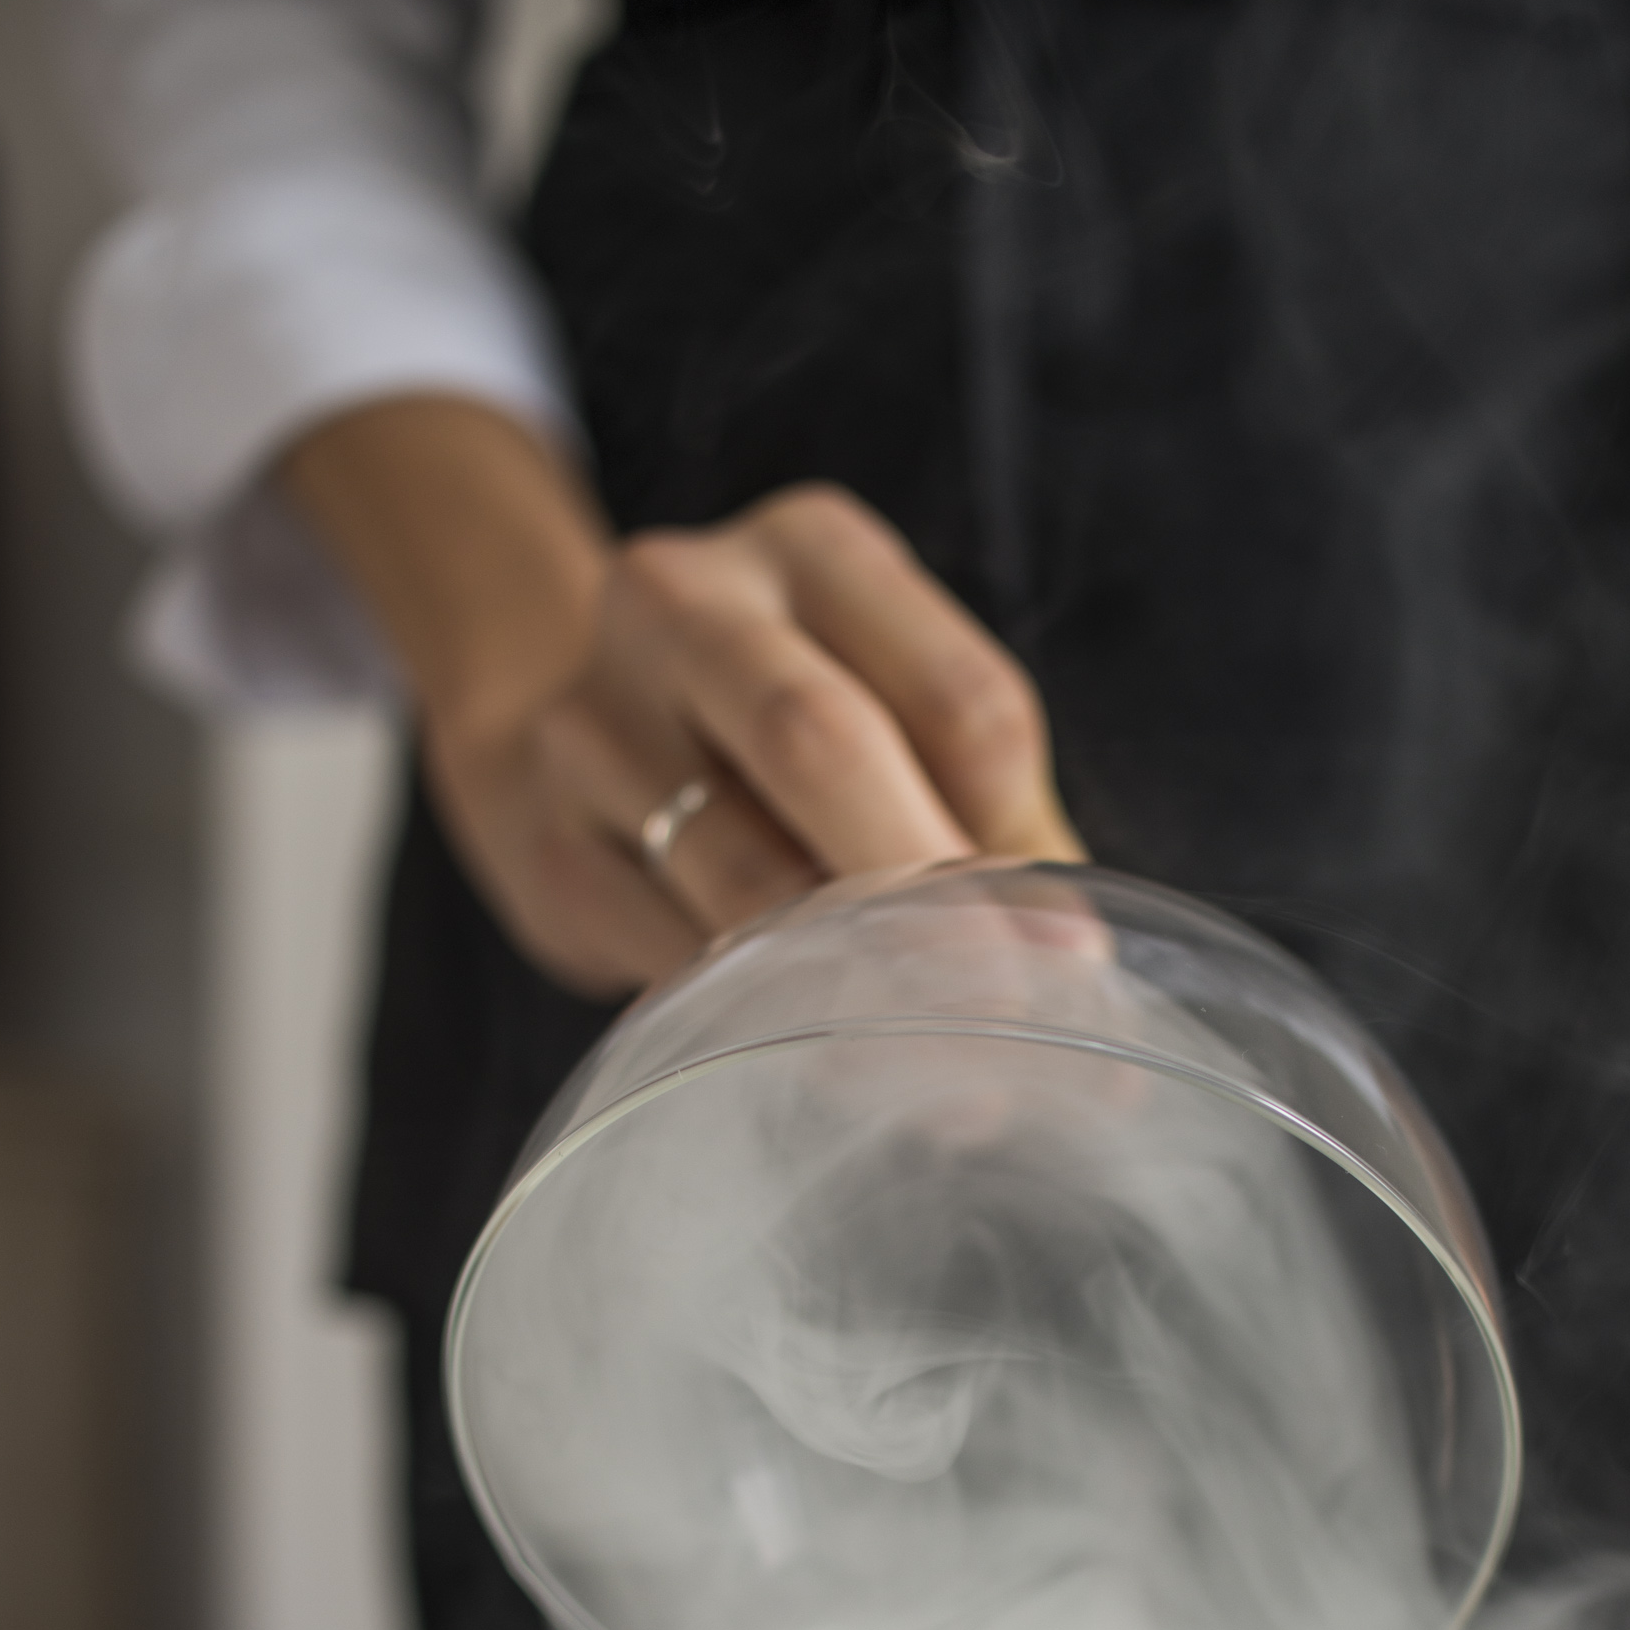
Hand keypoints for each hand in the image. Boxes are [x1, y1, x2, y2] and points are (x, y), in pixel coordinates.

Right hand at [282, 399, 1082, 1000]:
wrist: (547, 738)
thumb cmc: (773, 743)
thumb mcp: (888, 719)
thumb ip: (997, 828)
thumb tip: (1081, 979)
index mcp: (816, 550)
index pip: (960, 700)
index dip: (1023, 845)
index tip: (1073, 963)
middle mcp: (688, 603)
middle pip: (824, 743)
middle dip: (930, 903)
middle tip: (1008, 1019)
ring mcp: (593, 720)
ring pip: (744, 873)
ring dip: (855, 989)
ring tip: (941, 1080)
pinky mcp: (550, 844)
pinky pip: (672, 953)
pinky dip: (760, 1019)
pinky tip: (820, 1062)